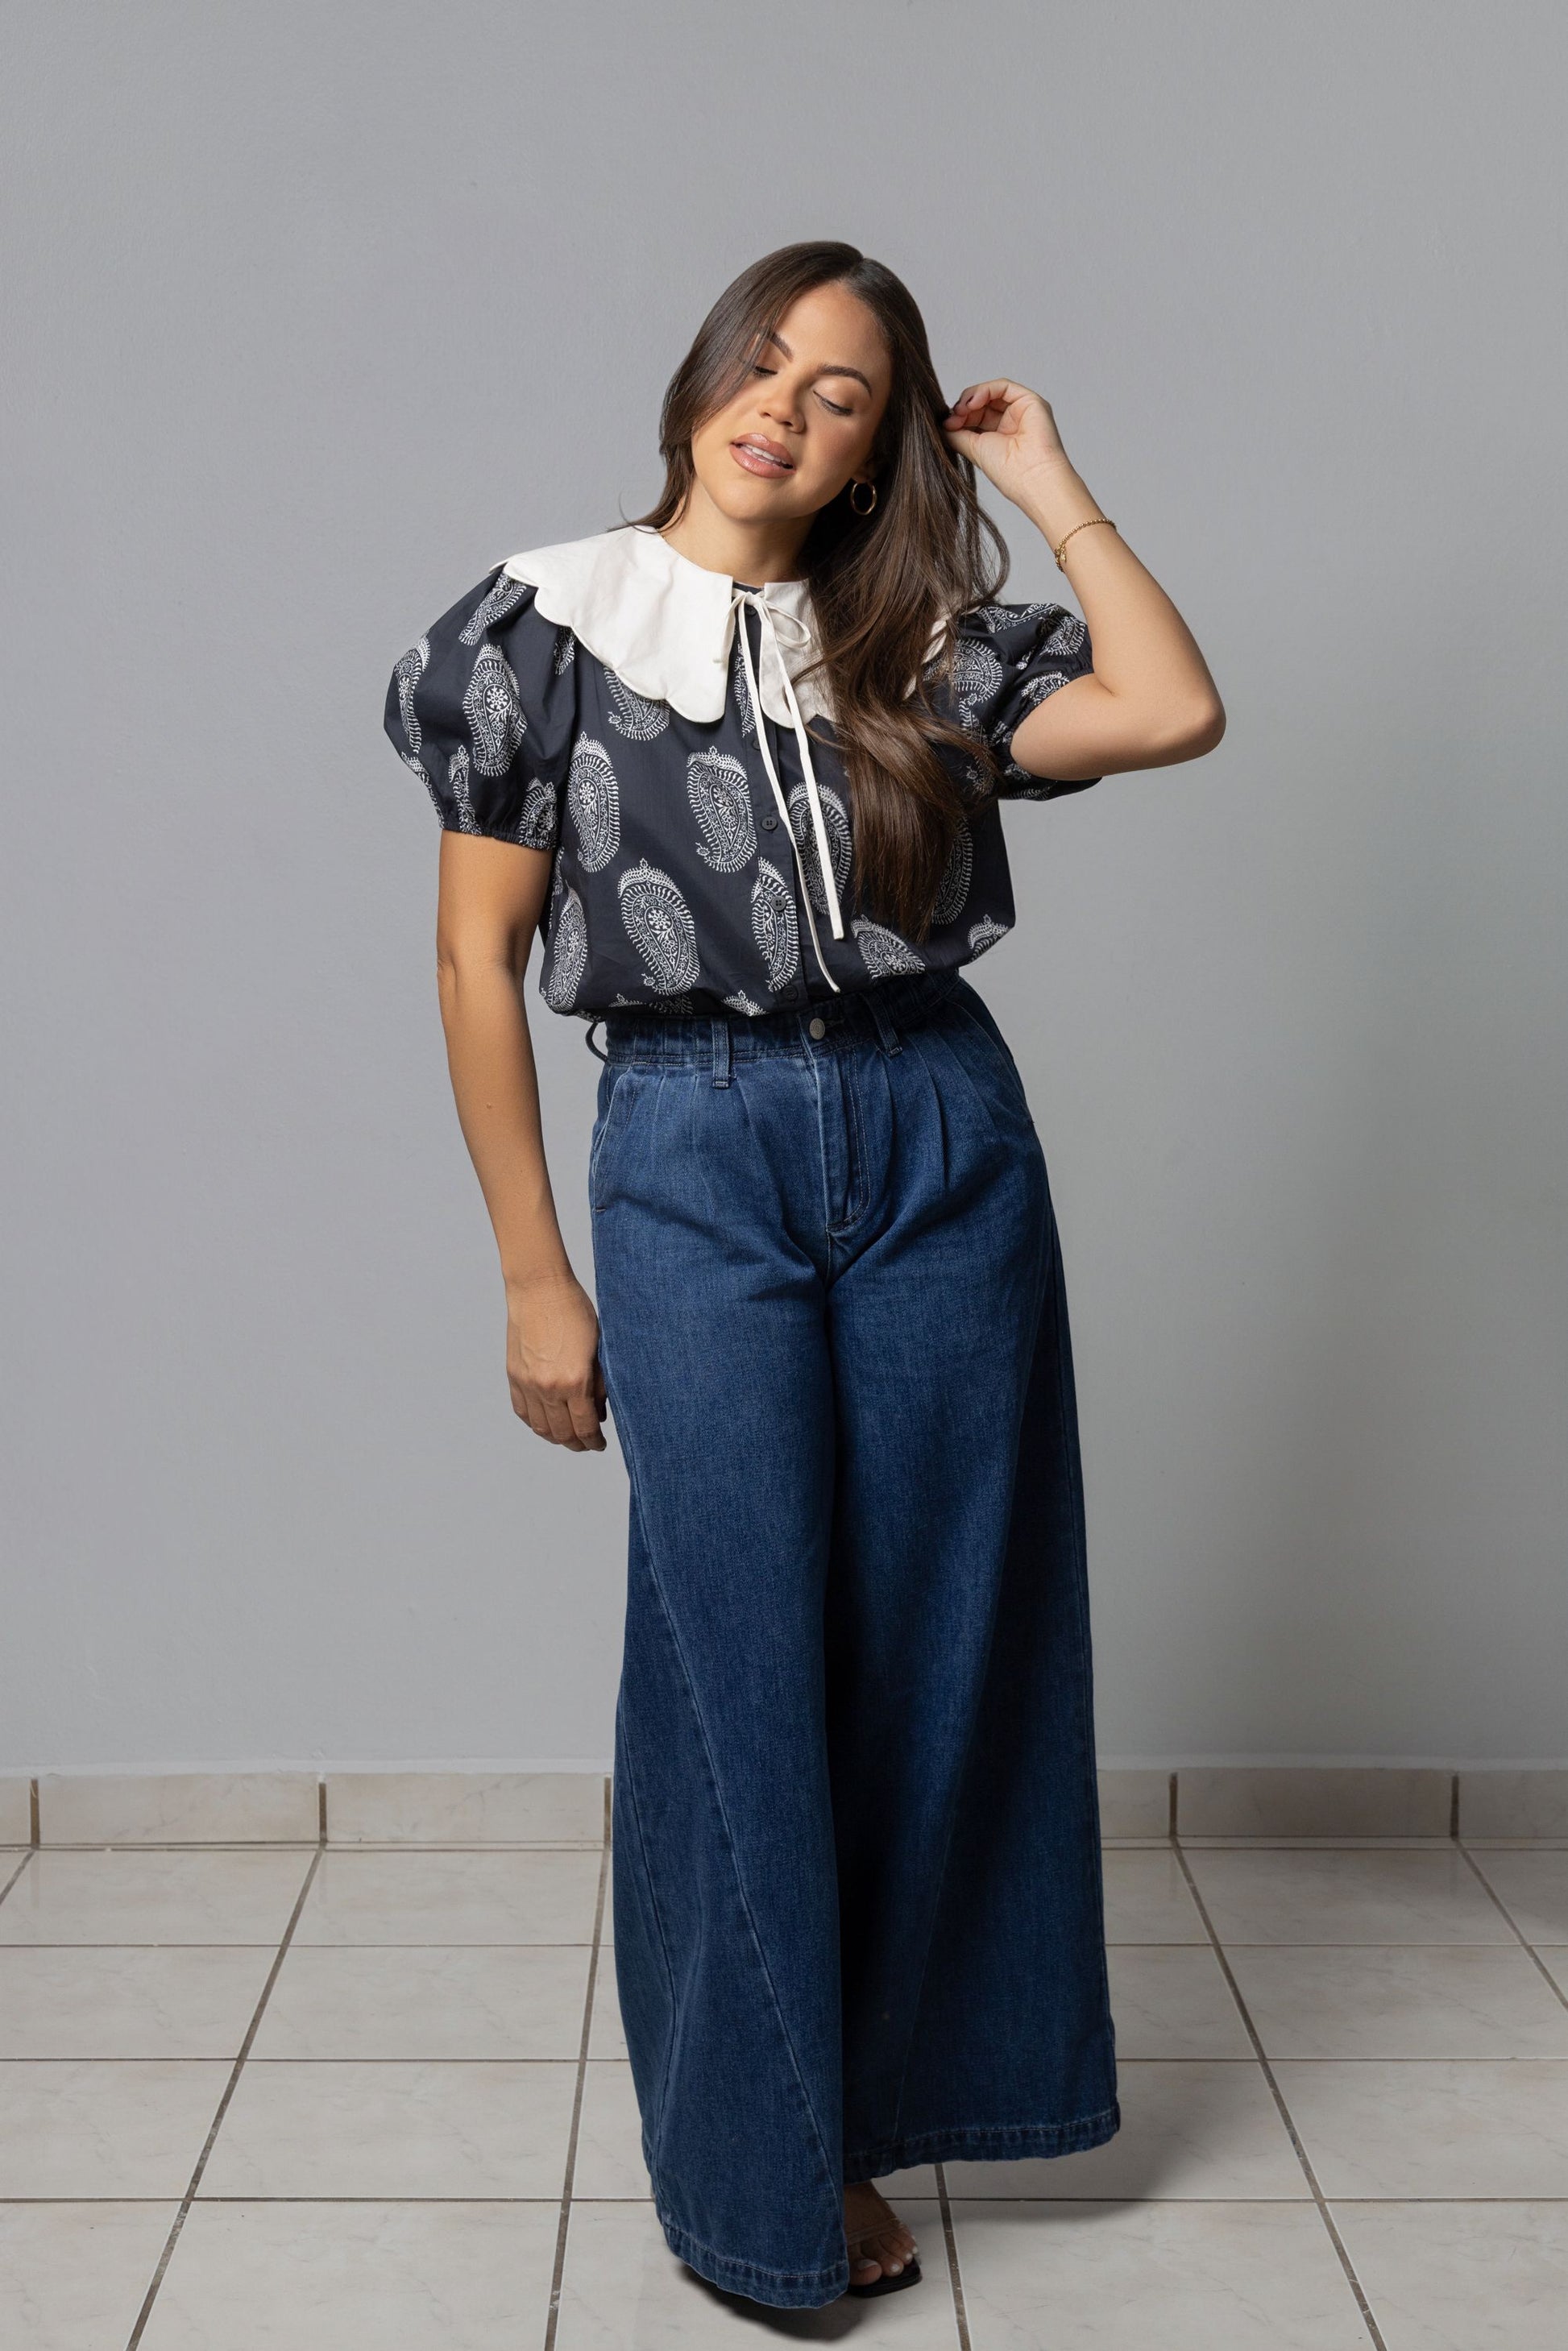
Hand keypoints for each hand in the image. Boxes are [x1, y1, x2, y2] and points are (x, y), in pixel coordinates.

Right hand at [505, 1270, 608, 1450]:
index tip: (600, 1444)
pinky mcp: (514, 1376)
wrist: (539, 1289)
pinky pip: (522, 1412)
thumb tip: (599, 1412)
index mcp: (575, 1380)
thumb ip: (600, 1383)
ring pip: (540, 1428)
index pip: (585, 1427)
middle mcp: (549, 1387)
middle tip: (587, 1443)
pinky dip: (535, 1423)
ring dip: (556, 1437)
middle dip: (577, 1444)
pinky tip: (546, 1421)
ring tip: (568, 1435)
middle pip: (562, 1434)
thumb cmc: (575, 1310)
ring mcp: (528, 1383)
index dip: (594, 1441)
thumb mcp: (599, 1347)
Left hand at [942, 378, 1070, 504]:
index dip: (960, 416)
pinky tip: (973, 402)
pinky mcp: (1030, 401)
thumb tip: (941, 424)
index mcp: (1000, 436)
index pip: (975, 416)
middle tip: (953, 418)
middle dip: (963, 407)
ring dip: (971, 397)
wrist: (1032, 478)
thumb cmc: (1009, 472)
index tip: (947, 424)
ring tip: (962, 410)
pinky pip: (1003, 386)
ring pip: (991, 392)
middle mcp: (1011, 422)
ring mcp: (1021, 410)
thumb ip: (957, 435)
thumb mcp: (974, 449)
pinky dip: (985, 390)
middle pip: (981, 402)